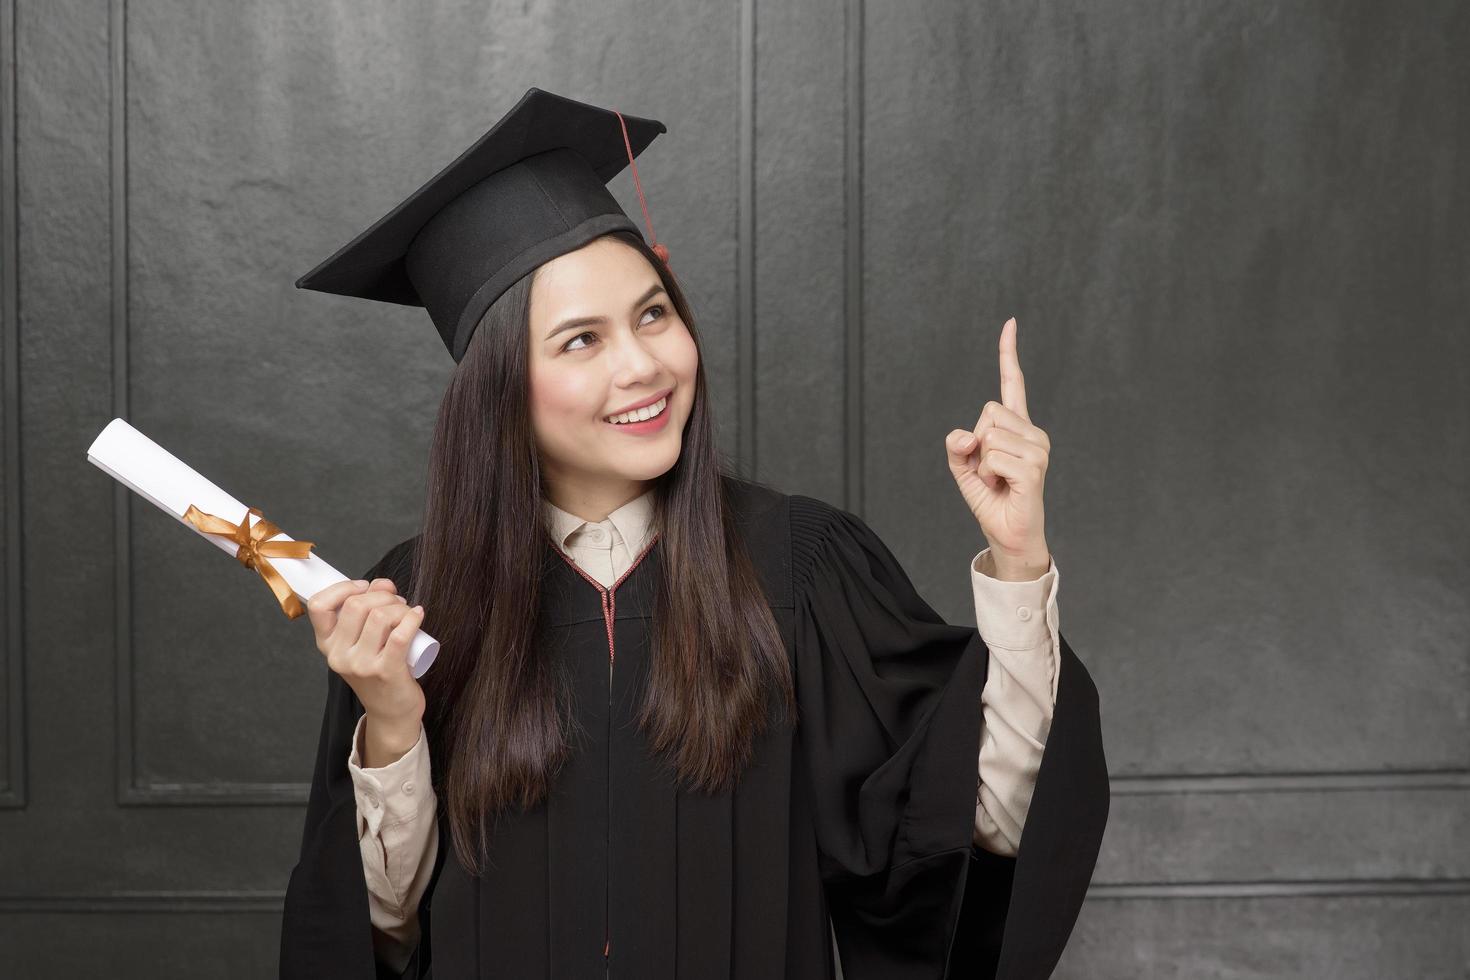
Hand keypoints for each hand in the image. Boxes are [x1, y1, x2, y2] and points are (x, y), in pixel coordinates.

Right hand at [306, 577, 425, 726]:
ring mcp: (361, 665)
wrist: (391, 710)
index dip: (343, 588)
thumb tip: (381, 583)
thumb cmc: (377, 668)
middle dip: (382, 594)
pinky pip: (400, 634)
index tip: (364, 587)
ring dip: (399, 606)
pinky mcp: (386, 672)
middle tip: (396, 602)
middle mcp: (339, 655)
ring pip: (379, 616)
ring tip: (406, 612)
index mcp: (327, 644)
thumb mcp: (361, 642)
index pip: (318, 606)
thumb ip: (365, 609)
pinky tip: (418, 615)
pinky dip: (412, 618)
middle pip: (355, 605)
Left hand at [945, 317, 1050, 568]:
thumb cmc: (991, 498)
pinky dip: (988, 474)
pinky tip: (1005, 487)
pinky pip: (992, 456)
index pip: (1013, 383)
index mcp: (1017, 427)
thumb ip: (956, 445)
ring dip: (982, 464)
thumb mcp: (963, 467)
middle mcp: (1033, 432)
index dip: (1008, 353)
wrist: (1008, 533)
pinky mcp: (1034, 469)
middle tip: (991, 470)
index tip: (1010, 323)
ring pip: (987, 435)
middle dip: (976, 443)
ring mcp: (1038, 449)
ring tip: (998, 480)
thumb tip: (966, 434)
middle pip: (987, 411)